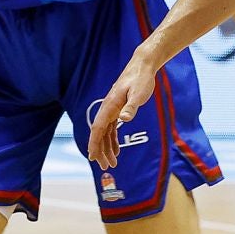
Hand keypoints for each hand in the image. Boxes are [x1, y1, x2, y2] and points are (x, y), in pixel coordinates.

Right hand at [88, 51, 161, 167]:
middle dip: (101, 151)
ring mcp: (112, 110)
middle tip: (106, 166)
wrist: (142, 66)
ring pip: (105, 133)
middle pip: (99, 134)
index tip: (92, 157)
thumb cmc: (140, 79)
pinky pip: (111, 129)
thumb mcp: (138, 93)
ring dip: (107, 148)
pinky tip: (116, 150)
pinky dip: (112, 140)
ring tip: (112, 163)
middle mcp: (108, 109)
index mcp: (109, 106)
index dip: (93, 143)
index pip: (97, 128)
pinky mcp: (118, 109)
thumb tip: (124, 119)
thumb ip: (131, 107)